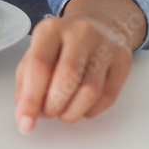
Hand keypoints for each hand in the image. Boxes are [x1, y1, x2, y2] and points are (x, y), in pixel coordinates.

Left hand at [13, 0, 143, 131]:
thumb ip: (27, 80)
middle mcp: (79, 32)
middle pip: (67, 77)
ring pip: (89, 92)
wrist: (98, 24)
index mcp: (51, 28)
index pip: (39, 64)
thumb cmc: (61, 44)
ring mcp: (105, 45)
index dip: (31, 98)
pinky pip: (107, 98)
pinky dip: (90, 111)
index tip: (24, 123)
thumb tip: (25, 112)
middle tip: (46, 114)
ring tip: (62, 112)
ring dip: (71, 113)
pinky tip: (81, 105)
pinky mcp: (123, 60)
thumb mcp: (38, 51)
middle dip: (53, 106)